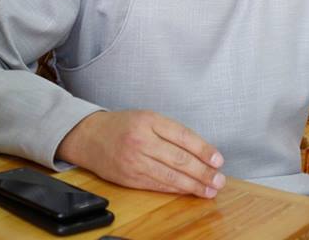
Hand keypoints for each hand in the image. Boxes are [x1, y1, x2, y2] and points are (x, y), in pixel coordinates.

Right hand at [56, 110, 225, 197]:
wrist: (89, 137)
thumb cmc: (122, 126)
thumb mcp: (147, 118)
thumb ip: (171, 132)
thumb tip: (201, 151)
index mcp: (149, 120)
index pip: (183, 136)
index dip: (204, 150)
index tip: (218, 160)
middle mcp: (142, 140)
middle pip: (179, 159)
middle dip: (203, 172)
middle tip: (219, 179)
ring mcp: (134, 161)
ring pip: (170, 176)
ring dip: (194, 185)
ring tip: (209, 189)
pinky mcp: (129, 178)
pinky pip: (158, 185)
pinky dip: (176, 189)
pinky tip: (189, 190)